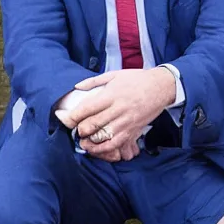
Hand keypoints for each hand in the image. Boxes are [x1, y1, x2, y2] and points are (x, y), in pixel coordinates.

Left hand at [55, 67, 174, 160]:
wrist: (161, 87)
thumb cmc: (136, 80)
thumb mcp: (114, 75)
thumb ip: (93, 82)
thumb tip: (76, 87)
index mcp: (110, 95)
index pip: (85, 109)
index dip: (70, 116)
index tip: (62, 118)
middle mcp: (117, 110)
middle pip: (91, 125)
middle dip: (79, 130)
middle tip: (75, 128)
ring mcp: (125, 122)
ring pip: (101, 138)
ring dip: (88, 141)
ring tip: (83, 139)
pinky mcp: (132, 132)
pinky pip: (114, 145)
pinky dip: (102, 149)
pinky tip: (96, 147)